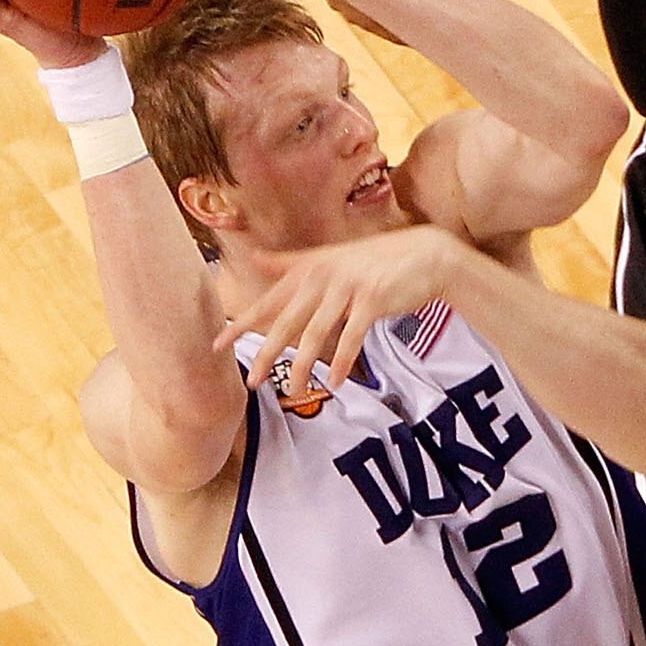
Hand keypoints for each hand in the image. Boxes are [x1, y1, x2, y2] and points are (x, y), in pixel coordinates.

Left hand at [221, 223, 471, 392]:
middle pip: (287, 321)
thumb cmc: (376, 259)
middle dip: (268, 352)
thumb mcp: (330, 257)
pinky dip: (342, 361)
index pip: (269, 300)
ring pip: (316, 333)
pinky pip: (352, 337)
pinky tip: (334, 380)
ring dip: (304, 365)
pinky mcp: (372, 299)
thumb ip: (292, 262)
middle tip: (252, 380)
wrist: (426, 255)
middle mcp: (323, 276)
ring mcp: (347, 288)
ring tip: (295, 390)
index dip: (243, 323)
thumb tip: (255, 258)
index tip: (219, 344)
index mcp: (309, 268)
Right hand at [295, 0, 443, 45]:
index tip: (422, 40)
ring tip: (417, 29)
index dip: (395, 31)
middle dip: (394, 30)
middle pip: (363, 19)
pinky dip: (376, 4)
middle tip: (428, 41)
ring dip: (385, 18)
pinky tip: (400, 7)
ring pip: (358, 10)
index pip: (367, 17)